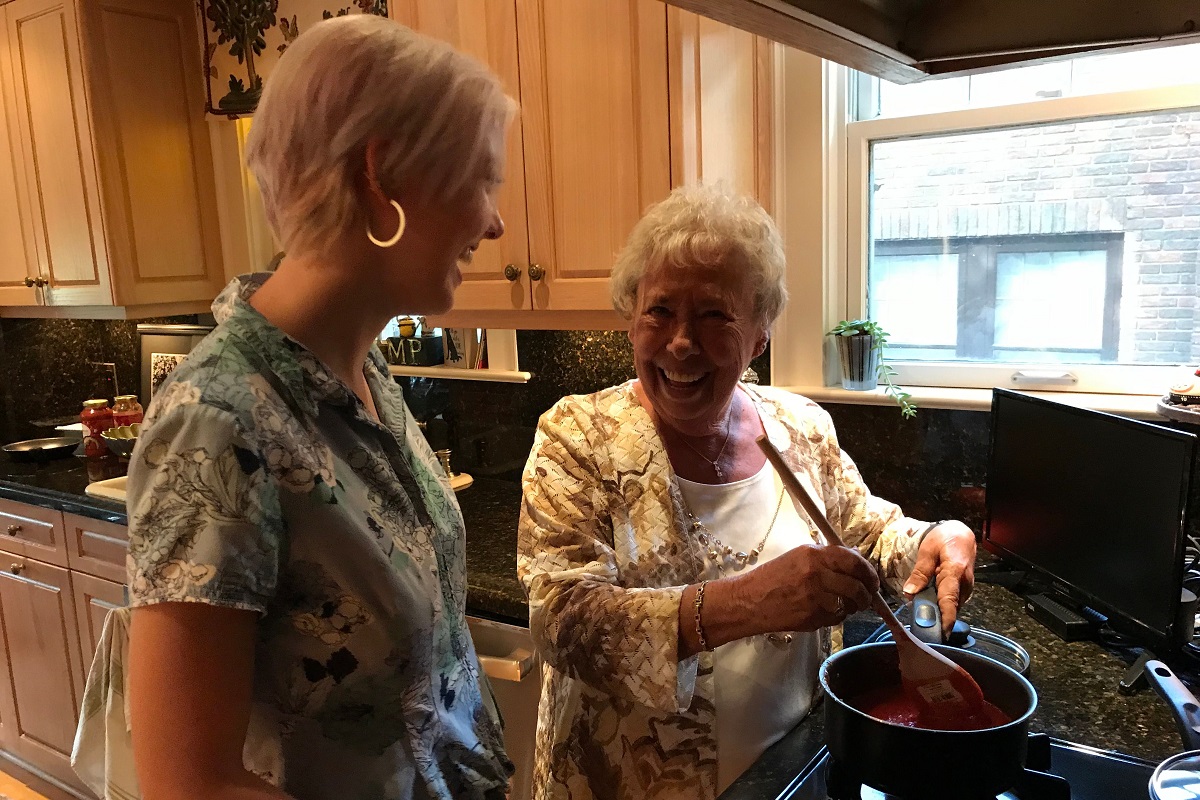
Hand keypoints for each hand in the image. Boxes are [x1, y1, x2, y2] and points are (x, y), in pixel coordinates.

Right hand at [747, 543, 880, 631]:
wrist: (749, 600)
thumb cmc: (772, 578)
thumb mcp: (798, 558)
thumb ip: (827, 557)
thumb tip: (855, 557)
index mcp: (813, 554)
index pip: (853, 560)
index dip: (868, 571)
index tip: (871, 578)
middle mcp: (816, 573)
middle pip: (857, 584)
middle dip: (868, 593)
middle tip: (868, 596)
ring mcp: (815, 597)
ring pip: (850, 603)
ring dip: (854, 606)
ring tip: (849, 605)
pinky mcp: (813, 616)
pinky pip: (837, 617)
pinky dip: (837, 616)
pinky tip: (827, 611)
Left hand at [902, 520, 976, 636]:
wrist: (961, 535)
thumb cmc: (944, 539)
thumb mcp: (927, 551)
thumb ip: (920, 572)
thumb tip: (909, 593)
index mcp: (955, 572)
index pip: (949, 601)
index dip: (945, 620)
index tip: (940, 635)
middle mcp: (964, 585)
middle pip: (949, 608)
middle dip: (934, 619)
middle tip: (917, 626)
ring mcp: (965, 589)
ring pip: (949, 607)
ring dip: (935, 612)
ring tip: (919, 614)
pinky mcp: (962, 592)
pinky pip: (950, 603)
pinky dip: (939, 606)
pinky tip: (926, 604)